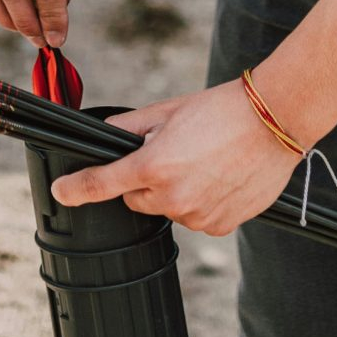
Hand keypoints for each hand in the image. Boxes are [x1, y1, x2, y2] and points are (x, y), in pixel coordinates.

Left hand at [48, 81, 300, 235]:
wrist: (275, 121)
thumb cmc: (222, 109)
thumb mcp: (168, 110)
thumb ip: (129, 126)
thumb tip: (104, 135)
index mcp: (154, 166)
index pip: (102, 184)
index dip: (76, 189)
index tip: (61, 193)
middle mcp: (173, 197)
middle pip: (137, 199)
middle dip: (145, 180)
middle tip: (173, 153)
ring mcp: (198, 216)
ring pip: (168, 210)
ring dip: (175, 192)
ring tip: (203, 162)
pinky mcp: (220, 226)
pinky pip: (196, 219)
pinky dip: (201, 203)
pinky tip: (218, 178)